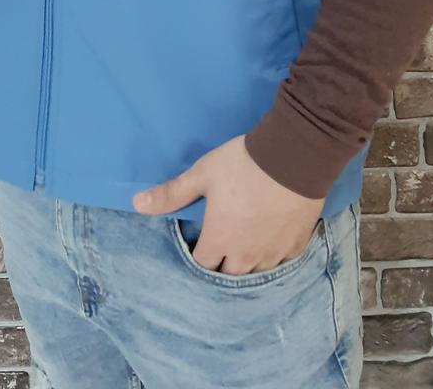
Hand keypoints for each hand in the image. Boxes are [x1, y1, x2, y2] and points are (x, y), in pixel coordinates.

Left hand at [132, 134, 323, 275]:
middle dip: (221, 265)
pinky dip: (274, 255)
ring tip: (245, 247)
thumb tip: (136, 204)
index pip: (201, 264)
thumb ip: (172, 193)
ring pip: (256, 273)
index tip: (199, 241)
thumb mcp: (203, 174)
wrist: (293, 156)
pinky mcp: (296, 244)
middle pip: (229, 276)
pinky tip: (272, 242)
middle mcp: (245, 256)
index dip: (198, 253)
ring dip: (248, 264)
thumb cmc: (242, 164)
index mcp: (220, 240)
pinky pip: (282, 262)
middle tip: (221, 245)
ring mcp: (273, 253)